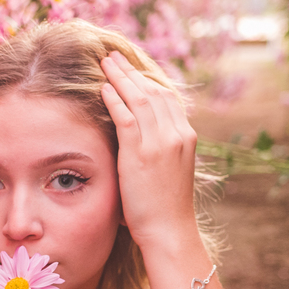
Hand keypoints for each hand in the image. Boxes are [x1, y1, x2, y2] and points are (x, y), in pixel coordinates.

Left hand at [99, 52, 198, 250]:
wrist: (170, 230)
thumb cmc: (165, 208)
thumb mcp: (169, 171)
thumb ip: (159, 150)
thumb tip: (140, 140)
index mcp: (185, 137)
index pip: (168, 98)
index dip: (148, 80)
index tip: (132, 70)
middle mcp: (177, 135)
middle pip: (154, 91)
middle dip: (132, 72)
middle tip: (115, 57)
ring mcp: (161, 143)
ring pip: (140, 99)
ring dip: (120, 78)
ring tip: (105, 63)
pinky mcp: (141, 154)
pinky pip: (126, 118)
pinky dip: (114, 99)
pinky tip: (103, 88)